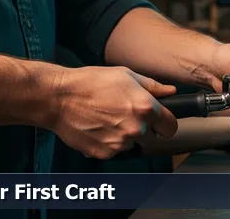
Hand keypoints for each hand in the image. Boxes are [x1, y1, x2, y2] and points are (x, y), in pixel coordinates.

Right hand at [50, 66, 178, 158]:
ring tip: (108, 118)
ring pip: (131, 144)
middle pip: (151, 138)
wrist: (58, 98)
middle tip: (125, 115)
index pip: (171, 127)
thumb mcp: (126, 76)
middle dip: (143, 129)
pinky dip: (108, 142)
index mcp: (145, 108)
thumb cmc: (91, 83)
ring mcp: (119, 143)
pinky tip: (98, 127)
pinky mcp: (103, 153)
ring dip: (125, 135)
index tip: (160, 121)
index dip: (165, 123)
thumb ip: (152, 87)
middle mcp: (136, 128)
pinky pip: (114, 151)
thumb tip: (170, 92)